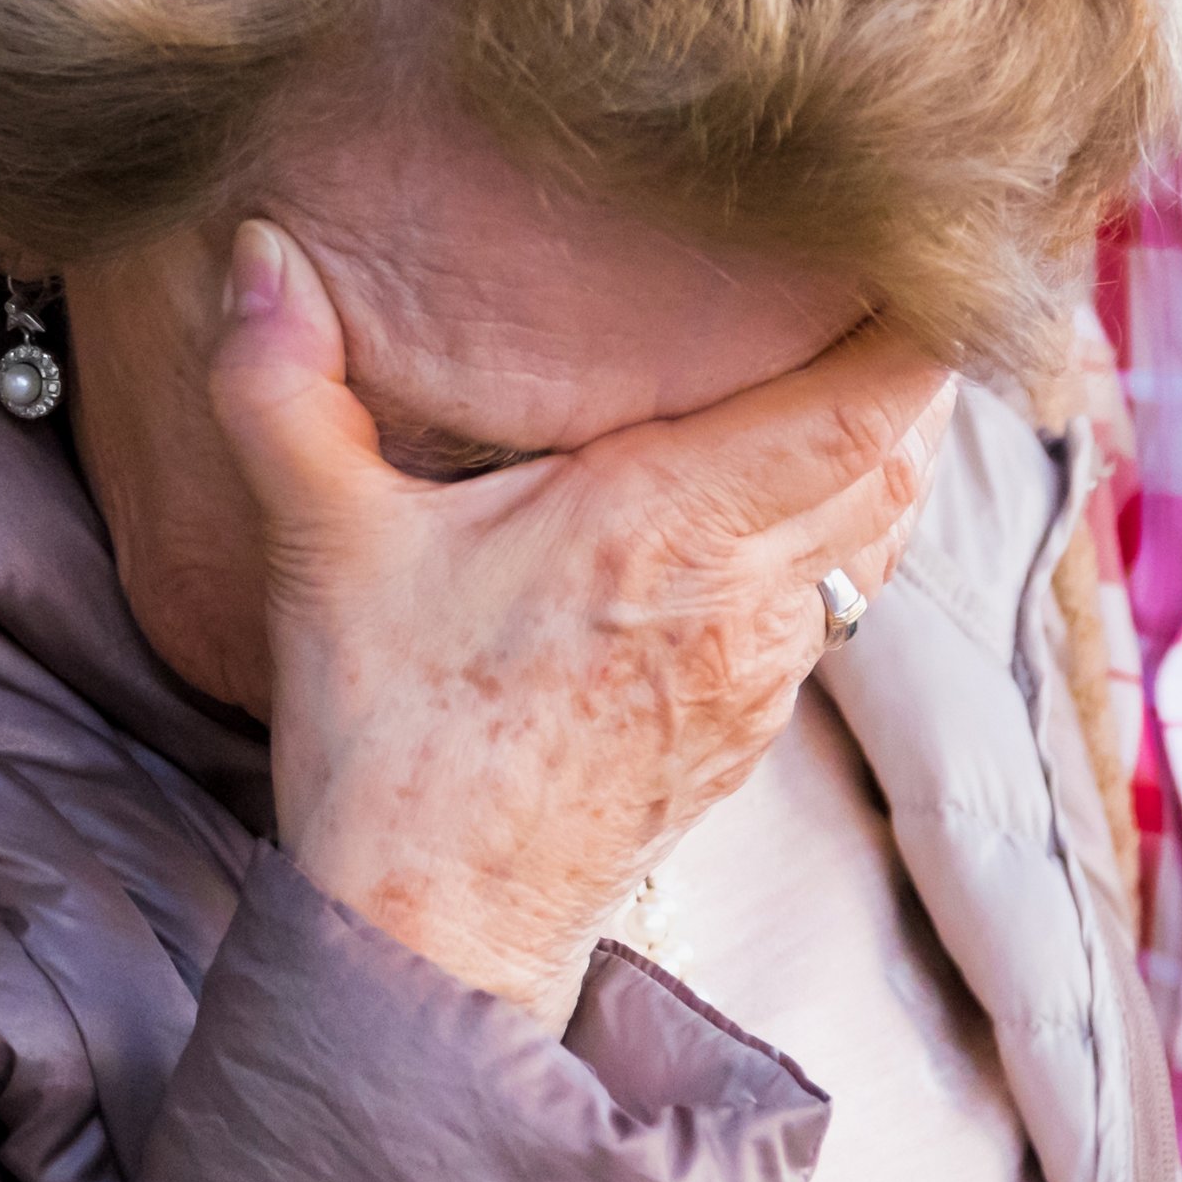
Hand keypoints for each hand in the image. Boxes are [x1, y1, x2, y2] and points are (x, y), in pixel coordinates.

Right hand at [210, 219, 953, 1026]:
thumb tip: (256, 250)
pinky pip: (837, 602)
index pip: (860, 408)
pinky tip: (797, 487)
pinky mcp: (751, 726)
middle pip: (900, 457)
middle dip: (916, 363)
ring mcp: (761, 670)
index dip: (918, 323)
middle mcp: (743, 594)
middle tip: (901, 275)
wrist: (430, 932)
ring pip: (880, 533)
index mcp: (666, 526)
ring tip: (867, 358)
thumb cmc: (389, 740)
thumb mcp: (323, 546)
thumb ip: (281, 385)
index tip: (924, 248)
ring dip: (887, 446)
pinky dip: (844, 528)